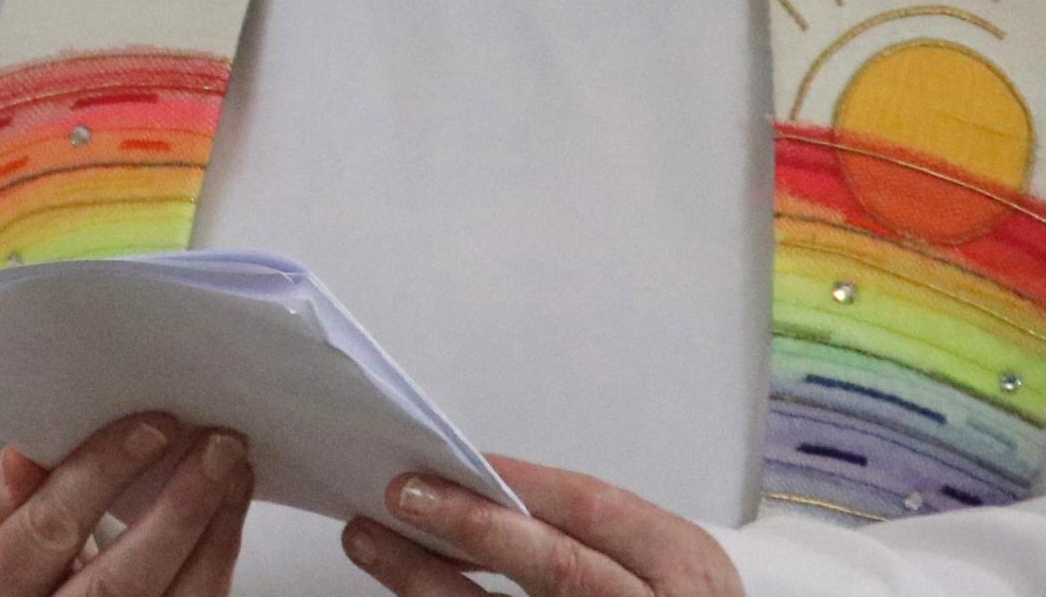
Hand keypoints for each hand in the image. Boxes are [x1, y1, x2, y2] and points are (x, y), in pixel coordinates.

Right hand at [0, 412, 254, 596]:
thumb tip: (30, 452)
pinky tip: (228, 512)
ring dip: (214, 532)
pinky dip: (218, 559)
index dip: (103, 475)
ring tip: (235, 470)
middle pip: (122, 579)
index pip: (49, 526)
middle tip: (217, 447)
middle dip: (178, 509)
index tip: (154, 427)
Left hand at [340, 458, 742, 596]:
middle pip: (556, 569)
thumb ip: (578, 522)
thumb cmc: (667, 592)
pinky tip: (407, 589)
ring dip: (429, 580)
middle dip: (473, 528)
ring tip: (369, 542)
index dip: (516, 483)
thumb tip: (470, 483)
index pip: (592, 511)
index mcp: (676, 561)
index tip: (448, 461)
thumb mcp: (653, 549)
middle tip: (400, 495)